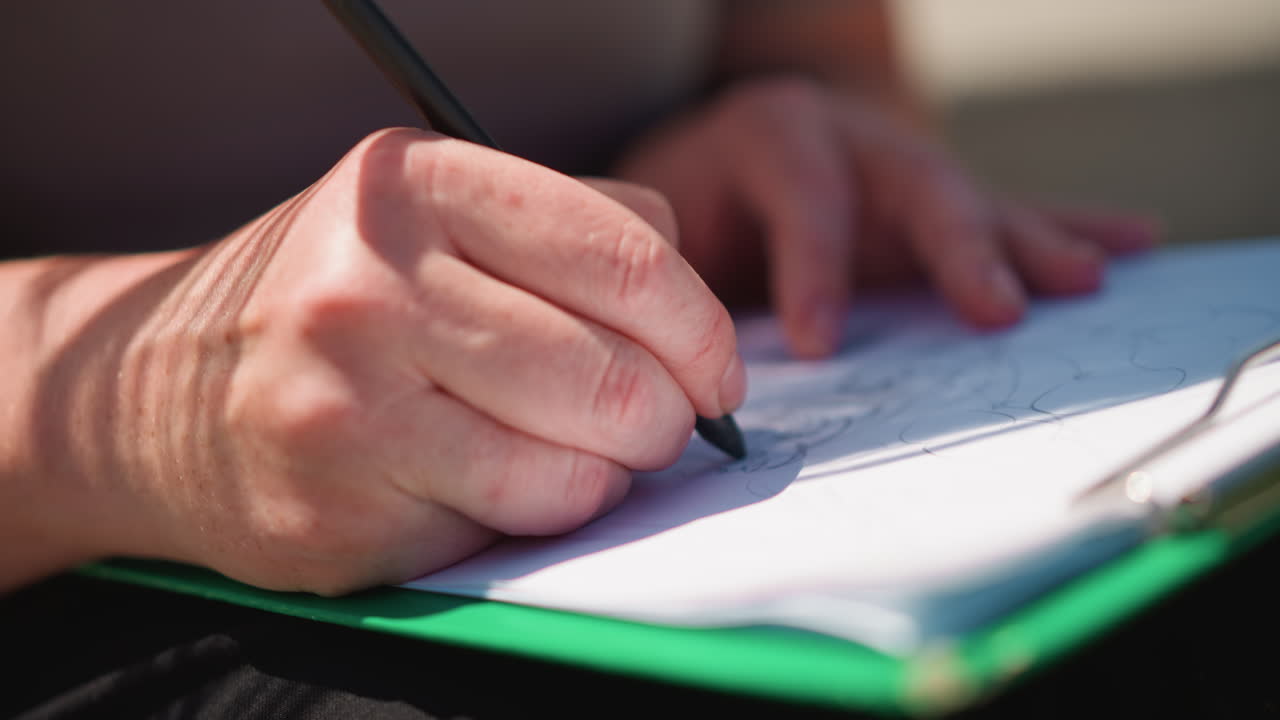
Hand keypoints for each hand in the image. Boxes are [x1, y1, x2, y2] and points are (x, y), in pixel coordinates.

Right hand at [21, 128, 743, 593]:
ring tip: (577, 448)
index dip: (704, 328)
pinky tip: (503, 483)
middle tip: (654, 420)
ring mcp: (347, 405)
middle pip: (617, 374)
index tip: (718, 369)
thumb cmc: (334, 301)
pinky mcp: (340, 514)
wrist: (151, 394)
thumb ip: (575, 229)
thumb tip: (698, 319)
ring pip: (578, 467)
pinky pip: (515, 527)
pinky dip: (544, 513)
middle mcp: (372, 286)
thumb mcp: (433, 215)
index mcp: (415, 186)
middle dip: (669, 415)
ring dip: (610, 470)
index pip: (627, 257)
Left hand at [616, 76, 1158, 357]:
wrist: (717, 161)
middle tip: (996, 308)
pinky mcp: (939, 200)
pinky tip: (1135, 242)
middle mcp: (851, 138)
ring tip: (1085, 281)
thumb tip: (707, 379)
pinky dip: (1068, 230)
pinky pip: (1009, 212)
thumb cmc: (690, 207)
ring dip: (1030, 243)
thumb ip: (693, 286)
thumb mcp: (669, 232)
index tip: (818, 345)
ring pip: (973, 199)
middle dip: (957, 246)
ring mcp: (903, 166)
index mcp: (770, 134)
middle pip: (914, 183)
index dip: (813, 266)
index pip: (803, 193)